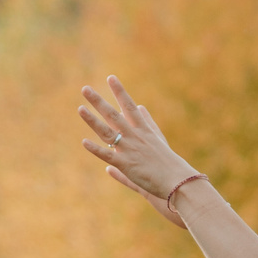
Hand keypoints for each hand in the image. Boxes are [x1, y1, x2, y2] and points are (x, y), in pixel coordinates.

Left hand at [78, 77, 197, 222]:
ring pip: (107, 132)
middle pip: (113, 115)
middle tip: (85, 89)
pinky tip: (84, 142)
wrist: (177, 180)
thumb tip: (141, 106)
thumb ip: (148, 121)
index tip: (111, 78)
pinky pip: (107, 156)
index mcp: (143, 129)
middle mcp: (134, 136)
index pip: (129, 106)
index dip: (119, 92)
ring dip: (93, 121)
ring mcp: (129, 149)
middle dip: (99, 101)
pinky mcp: (126, 164)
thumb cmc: (168, 160)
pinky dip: (96, 149)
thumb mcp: (158, 137)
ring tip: (80, 109)